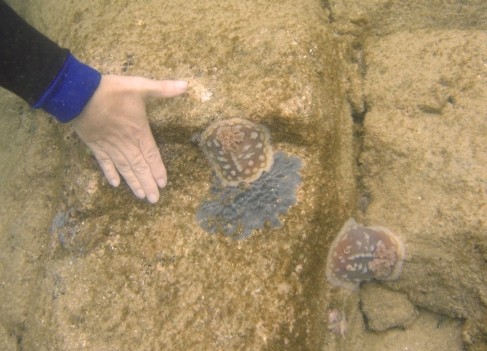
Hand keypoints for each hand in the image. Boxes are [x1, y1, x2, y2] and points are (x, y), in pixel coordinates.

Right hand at [72, 75, 187, 202]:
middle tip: (154, 200)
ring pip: (124, 168)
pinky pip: (104, 162)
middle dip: (147, 184)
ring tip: (140, 196)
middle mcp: (126, 143)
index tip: (163, 184)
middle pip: (139, 167)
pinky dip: (110, 173)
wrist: (79, 94)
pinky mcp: (96, 145)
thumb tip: (186, 85)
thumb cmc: (111, 90)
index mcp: (139, 132)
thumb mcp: (140, 86)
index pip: (151, 155)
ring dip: (133, 183)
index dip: (158, 170)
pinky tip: (115, 184)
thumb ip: (163, 88)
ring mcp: (110, 146)